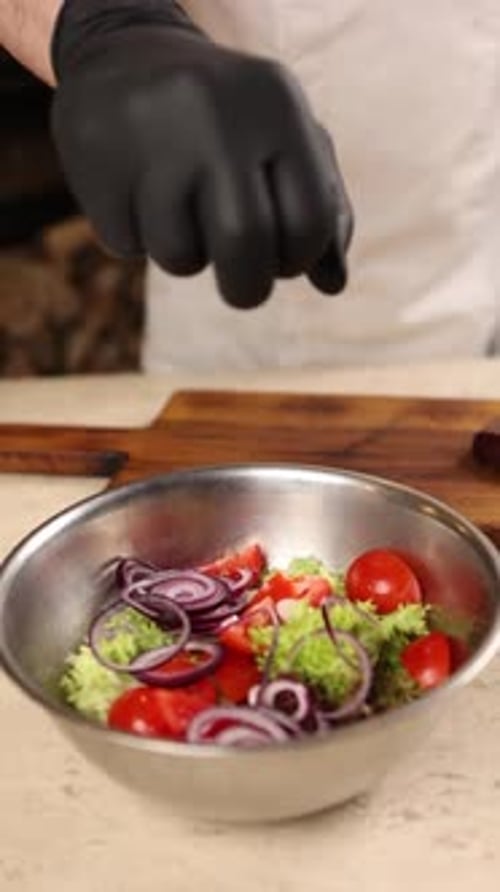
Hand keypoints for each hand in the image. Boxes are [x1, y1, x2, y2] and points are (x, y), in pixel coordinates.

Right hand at [52, 1, 352, 307]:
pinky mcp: (95, 161)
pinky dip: (137, 238)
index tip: (282, 260)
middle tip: (242, 288)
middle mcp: (214, 114)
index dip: (299, 260)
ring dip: (186, 256)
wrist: (121, 57)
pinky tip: (136, 193)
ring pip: (180, 256)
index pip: (309, 223)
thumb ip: (323, 208)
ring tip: (179, 211)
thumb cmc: (225, 119)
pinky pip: (129, 245)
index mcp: (276, 104)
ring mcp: (149, 135)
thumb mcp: (284, 140)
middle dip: (247, 289)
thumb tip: (334, 285)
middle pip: (245, 247)